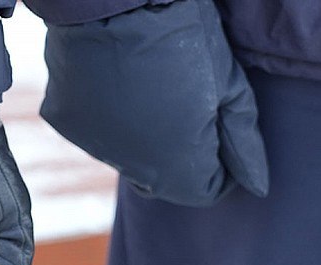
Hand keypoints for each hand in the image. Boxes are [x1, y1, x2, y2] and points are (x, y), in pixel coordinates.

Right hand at [41, 0, 267, 206]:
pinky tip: (114, 80)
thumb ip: (242, 142)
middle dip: (179, 152)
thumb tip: (253, 183)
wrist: (113, 3)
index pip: (205, 191)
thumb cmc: (183, 37)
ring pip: (128, 155)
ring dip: (142, 133)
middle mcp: (132, 168)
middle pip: (164, 178)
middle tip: (185, 102)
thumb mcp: (228, 85)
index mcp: (178, 164)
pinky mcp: (66, 124)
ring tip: (148, 84)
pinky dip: (107, 114)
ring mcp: (94, 146)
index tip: (219, 128)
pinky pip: (94, 130)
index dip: (219, 164)